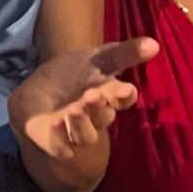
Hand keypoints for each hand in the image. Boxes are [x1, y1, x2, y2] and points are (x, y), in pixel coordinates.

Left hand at [9, 37, 158, 163]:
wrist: (37, 90)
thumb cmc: (72, 74)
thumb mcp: (97, 58)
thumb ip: (124, 53)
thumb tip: (155, 44)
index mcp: (109, 96)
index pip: (124, 99)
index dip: (125, 96)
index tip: (125, 89)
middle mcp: (95, 117)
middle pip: (104, 117)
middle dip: (99, 108)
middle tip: (93, 94)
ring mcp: (75, 131)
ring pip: (86, 136)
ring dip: (81, 124)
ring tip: (74, 109)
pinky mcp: (54, 141)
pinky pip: (60, 147)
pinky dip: (59, 139)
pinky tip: (55, 124)